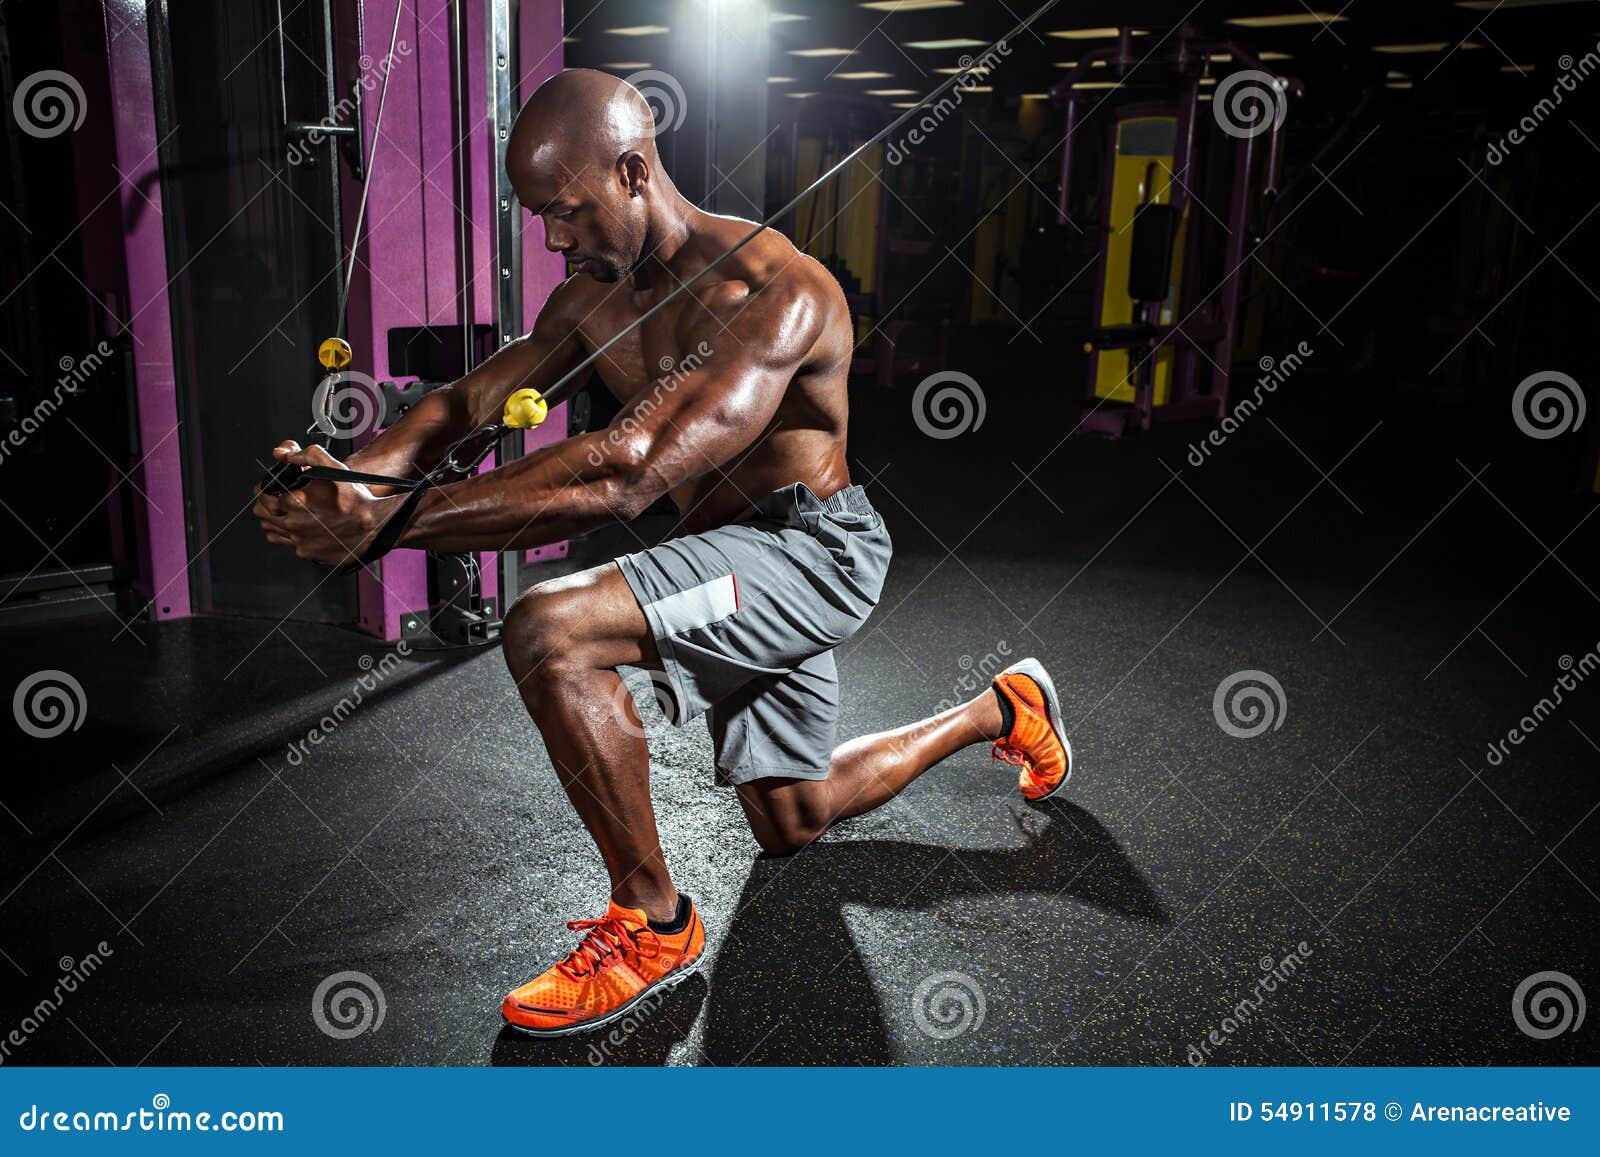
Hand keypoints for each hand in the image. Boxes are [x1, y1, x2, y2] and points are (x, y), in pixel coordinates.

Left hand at [252, 442, 381, 566]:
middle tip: (275, 499)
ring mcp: (300, 541)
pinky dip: (290, 535)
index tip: (269, 487)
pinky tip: (301, 527)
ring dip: (274, 520)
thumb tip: (282, 454)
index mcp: (295, 501)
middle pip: (261, 514)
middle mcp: (293, 523)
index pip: (262, 494)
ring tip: (286, 513)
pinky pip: (287, 544)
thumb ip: (307, 455)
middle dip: (265, 504)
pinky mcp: (308, 553)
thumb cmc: (357, 499)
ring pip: (270, 531)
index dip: (263, 488)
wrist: (377, 526)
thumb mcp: (335, 468)